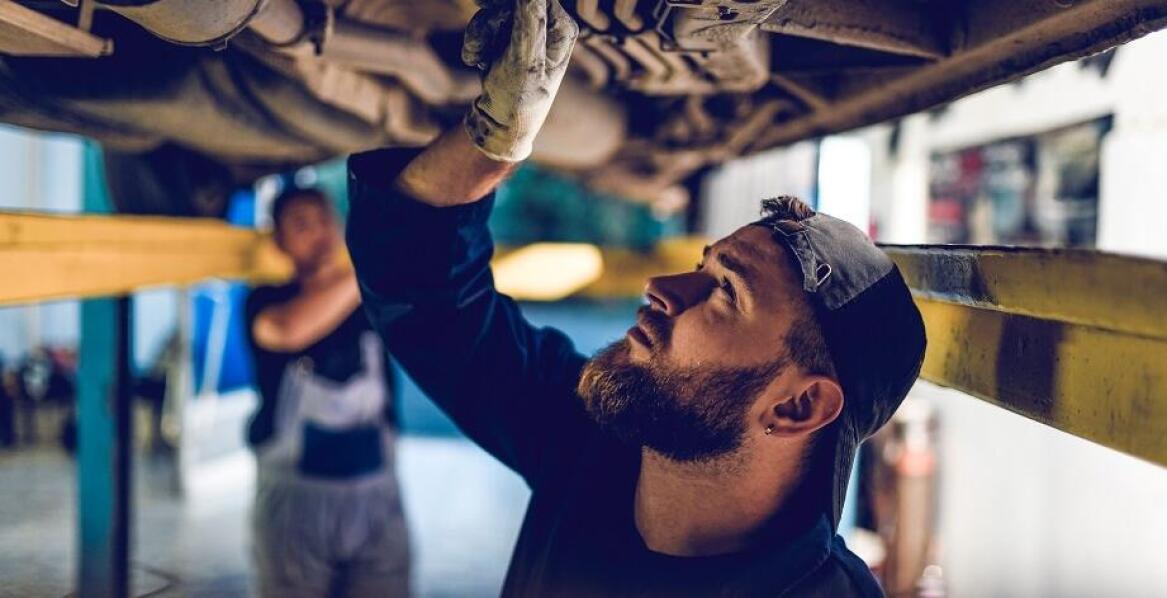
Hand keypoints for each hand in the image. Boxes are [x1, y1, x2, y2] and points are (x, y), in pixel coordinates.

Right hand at [462, 0, 578, 161]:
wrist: (498, 126)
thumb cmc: (518, 102)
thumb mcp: (523, 62)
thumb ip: (529, 22)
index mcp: (562, 30)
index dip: (512, 3)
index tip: (487, 7)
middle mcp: (549, 27)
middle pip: (513, 2)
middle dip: (490, 20)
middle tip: (478, 47)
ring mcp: (527, 31)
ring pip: (495, 11)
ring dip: (479, 33)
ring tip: (475, 59)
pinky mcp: (508, 38)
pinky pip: (485, 23)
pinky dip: (476, 41)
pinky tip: (476, 62)